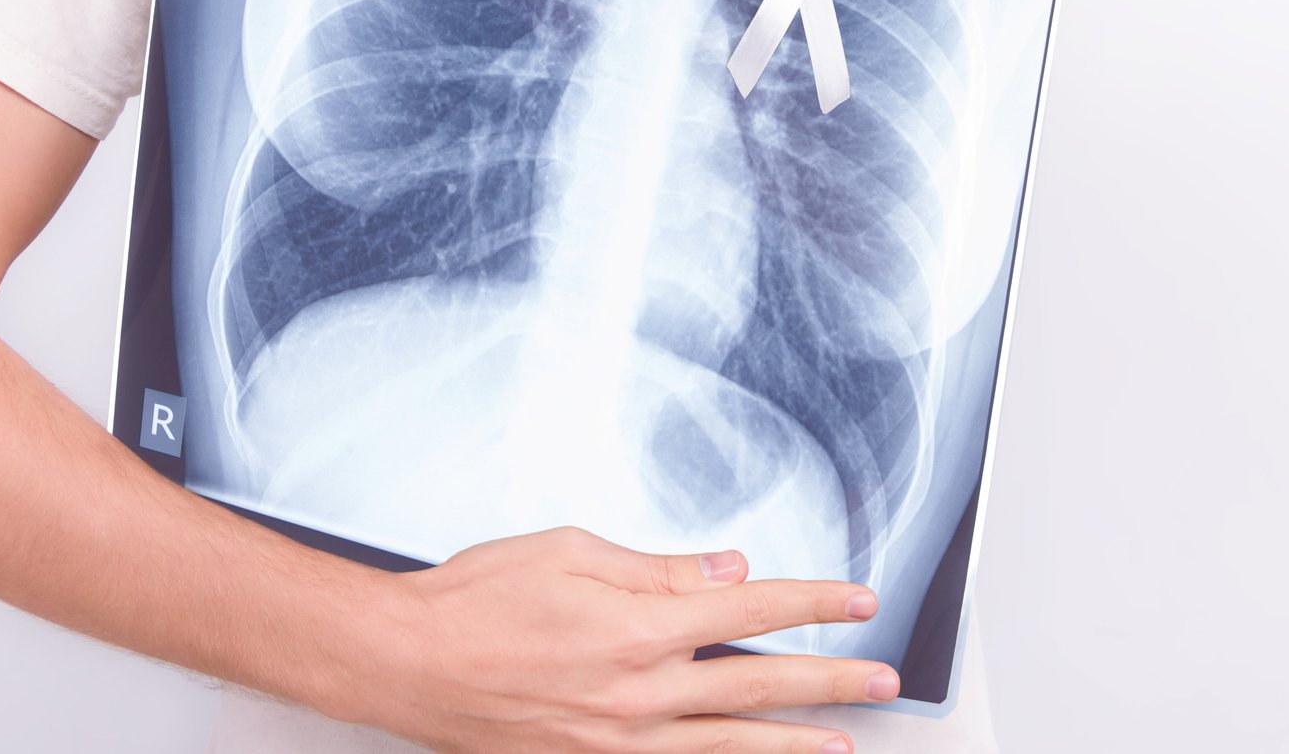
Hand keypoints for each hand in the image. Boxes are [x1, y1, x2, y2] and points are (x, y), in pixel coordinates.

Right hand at [341, 525, 899, 753]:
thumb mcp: (571, 553)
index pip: (750, 611)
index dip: (811, 605)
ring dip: (792, 745)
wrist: (404, 663)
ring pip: (726, 747)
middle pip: (756, 688)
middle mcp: (637, 695)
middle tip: (884, 679)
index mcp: (637, 630)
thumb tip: (728, 570)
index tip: (856, 602)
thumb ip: (659, 569)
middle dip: (829, 682)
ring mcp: (616, 742)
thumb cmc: (473, 599)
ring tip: (843, 744)